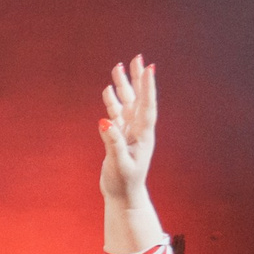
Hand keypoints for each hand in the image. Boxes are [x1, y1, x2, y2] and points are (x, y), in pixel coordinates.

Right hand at [99, 55, 158, 202]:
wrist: (124, 196)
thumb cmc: (123, 183)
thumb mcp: (118, 164)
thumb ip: (113, 142)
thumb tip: (104, 120)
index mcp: (143, 135)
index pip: (147, 107)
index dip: (148, 88)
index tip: (149, 69)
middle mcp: (138, 130)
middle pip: (139, 99)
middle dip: (138, 78)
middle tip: (138, 58)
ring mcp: (129, 132)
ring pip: (127, 103)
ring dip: (123, 86)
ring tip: (119, 66)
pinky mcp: (119, 136)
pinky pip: (116, 114)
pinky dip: (112, 101)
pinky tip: (108, 89)